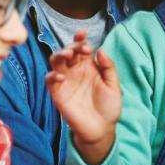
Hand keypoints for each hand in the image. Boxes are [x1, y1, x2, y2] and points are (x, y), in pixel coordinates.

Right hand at [46, 30, 120, 164]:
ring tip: (67, 55)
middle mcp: (75, 71)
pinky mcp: (57, 93)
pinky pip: (50, 80)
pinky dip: (53, 75)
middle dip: (71, 46)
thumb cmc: (108, 107)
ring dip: (59, 55)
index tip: (83, 35)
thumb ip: (108, 68)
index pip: (81, 48)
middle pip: (67, 52)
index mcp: (88, 66)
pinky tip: (61, 77)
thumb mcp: (114, 86)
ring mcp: (65, 81)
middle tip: (79, 49)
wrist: (101, 129)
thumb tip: (100, 50)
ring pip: (55, 61)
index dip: (80, 39)